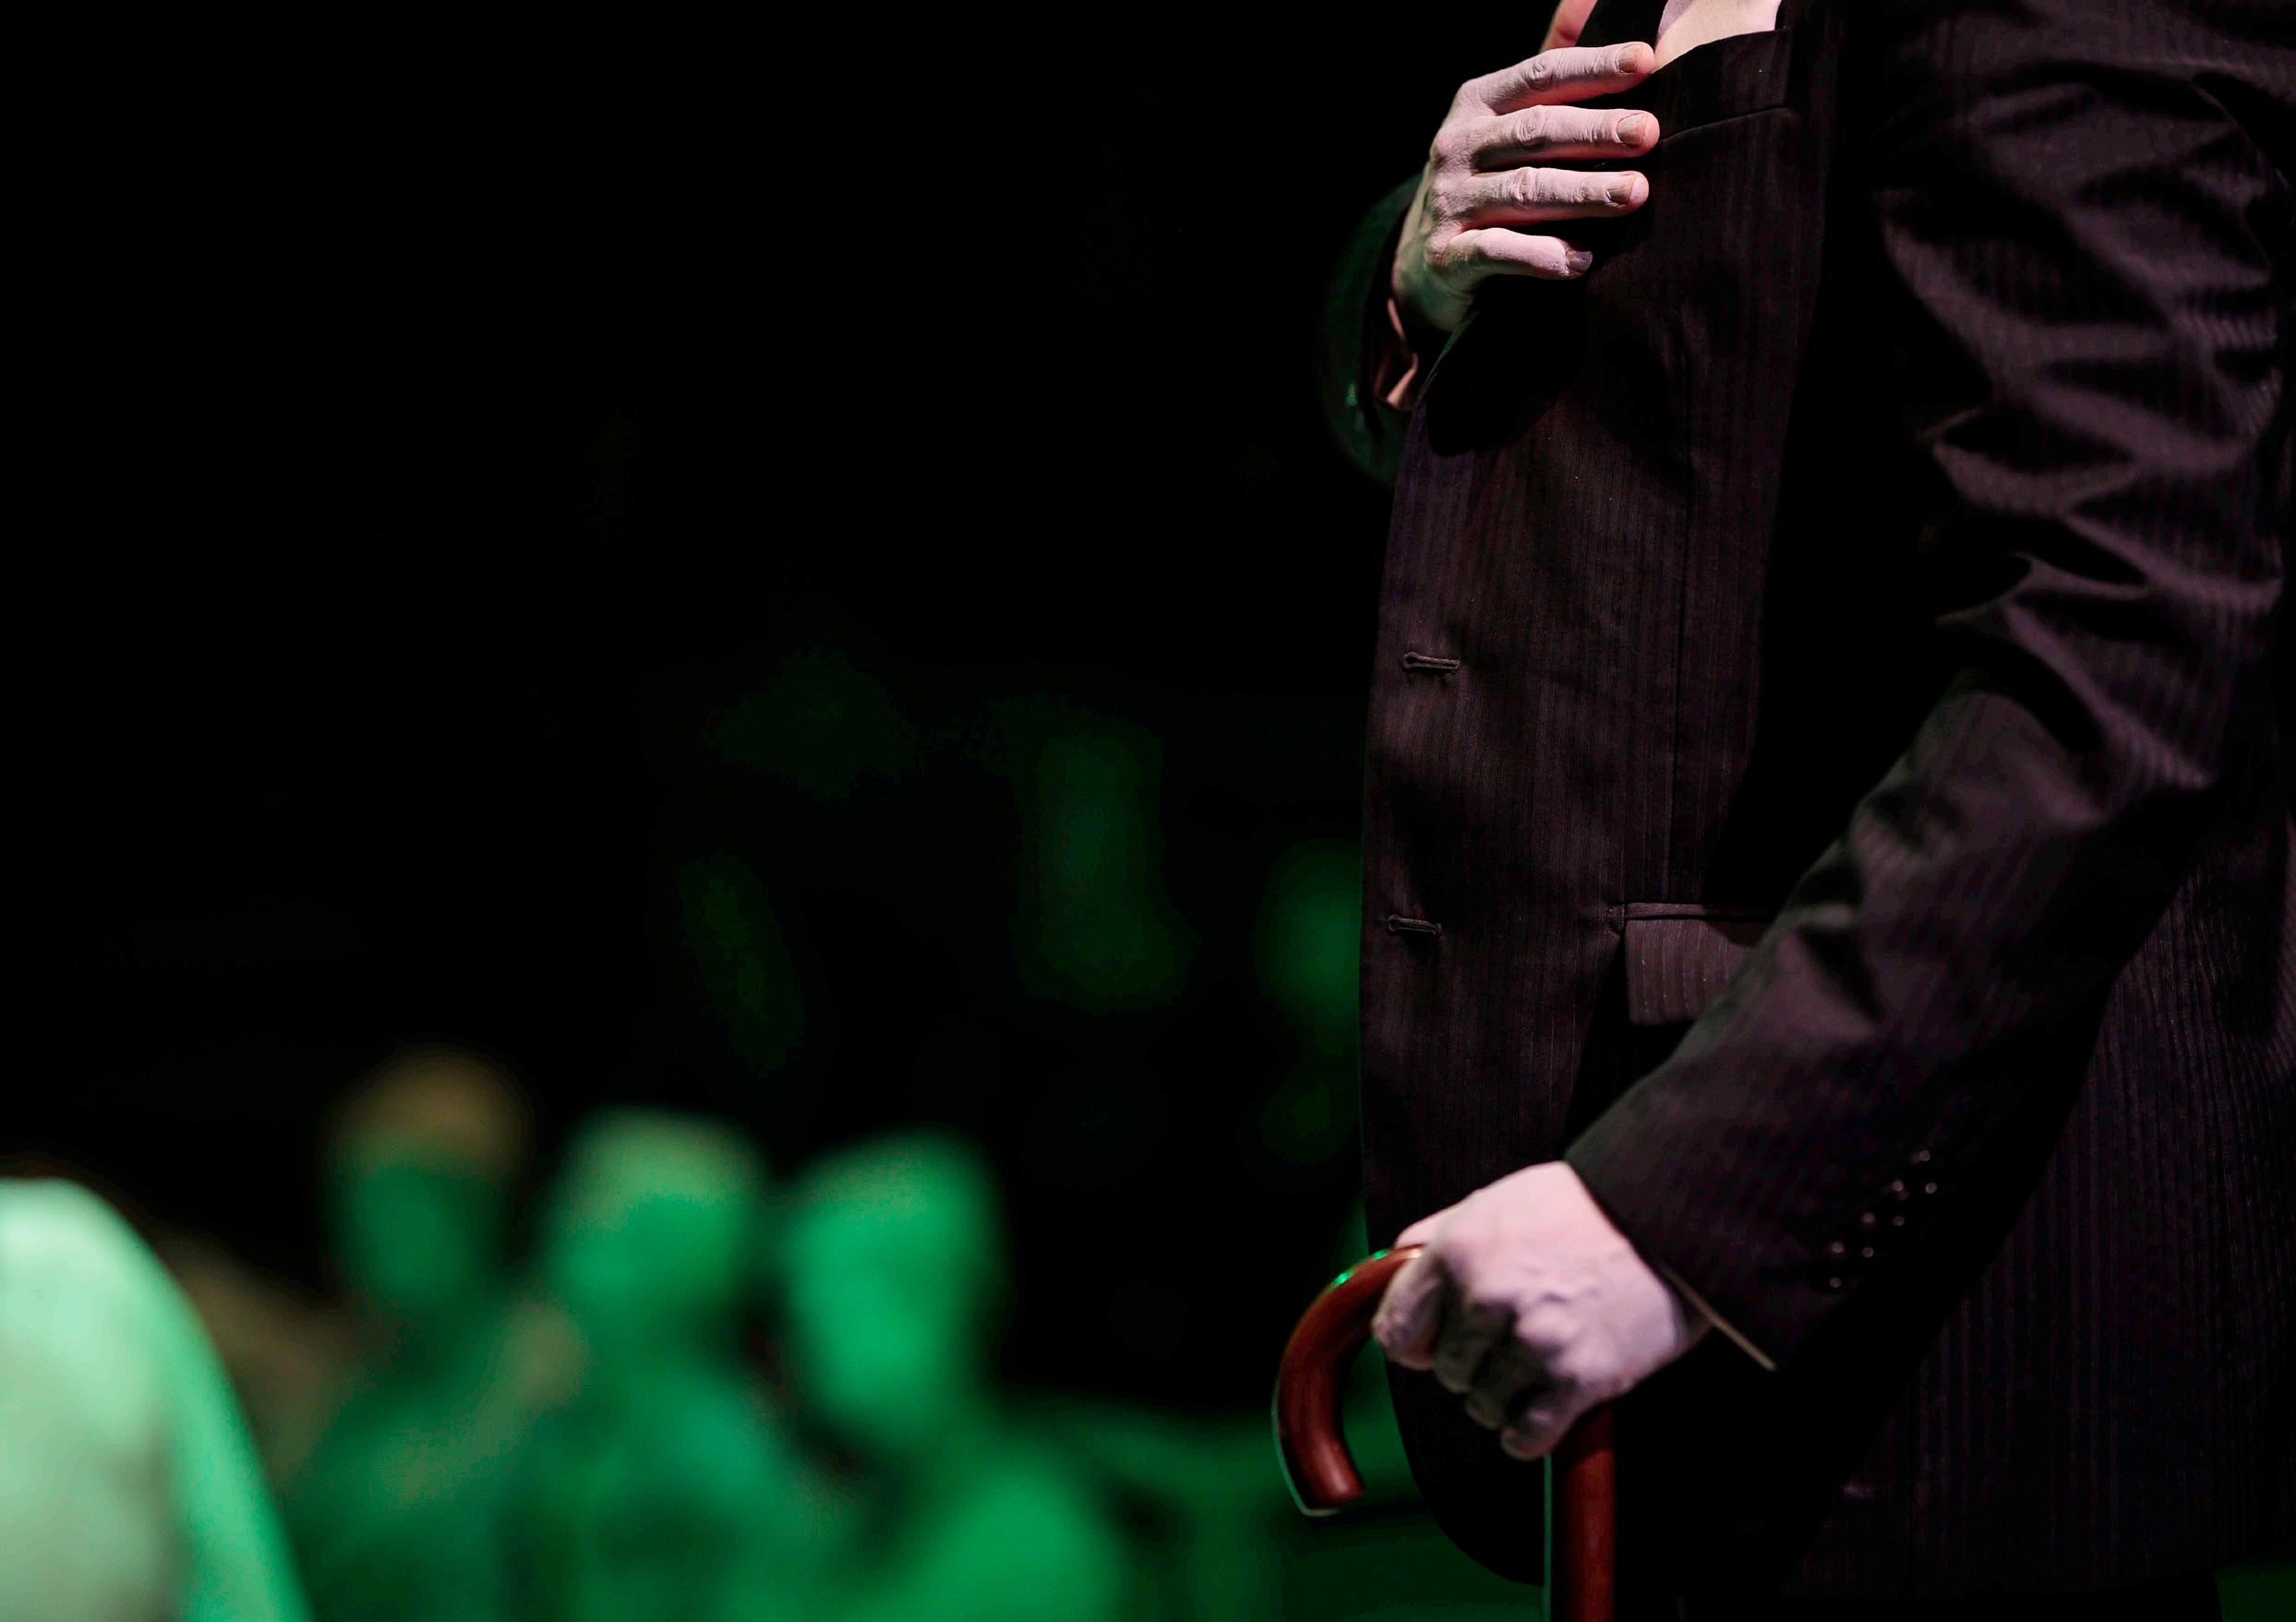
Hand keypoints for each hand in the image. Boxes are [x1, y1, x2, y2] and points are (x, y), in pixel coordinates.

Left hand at [1371, 1161, 1708, 1460]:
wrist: (1670, 1218)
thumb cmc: (1583, 1206)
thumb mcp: (1498, 1200)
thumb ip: (1440, 1234)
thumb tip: (1392, 1264)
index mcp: (1459, 1249)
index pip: (1396, 1328)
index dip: (1413, 1344)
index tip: (1429, 1348)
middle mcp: (1487, 1296)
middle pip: (1445, 1371)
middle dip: (1470, 1364)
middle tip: (1508, 1343)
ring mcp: (1535, 1340)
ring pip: (1483, 1406)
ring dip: (1502, 1398)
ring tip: (1534, 1369)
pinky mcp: (1581, 1378)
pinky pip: (1527, 1436)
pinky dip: (1527, 1436)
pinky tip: (1541, 1415)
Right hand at [1389, 40, 1659, 334]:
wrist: (1423, 269)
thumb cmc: (1489, 185)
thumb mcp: (1506, 126)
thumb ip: (1549, 81)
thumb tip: (1599, 11)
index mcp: (1477, 104)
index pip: (1540, 75)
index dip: (1593, 67)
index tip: (1645, 62)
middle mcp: (1457, 147)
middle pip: (1534, 131)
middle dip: (1594, 130)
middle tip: (1646, 133)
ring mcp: (1449, 203)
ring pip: (1523, 191)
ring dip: (1581, 193)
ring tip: (1633, 194)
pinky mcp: (1446, 257)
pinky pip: (1497, 252)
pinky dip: (1541, 256)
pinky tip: (1581, 260)